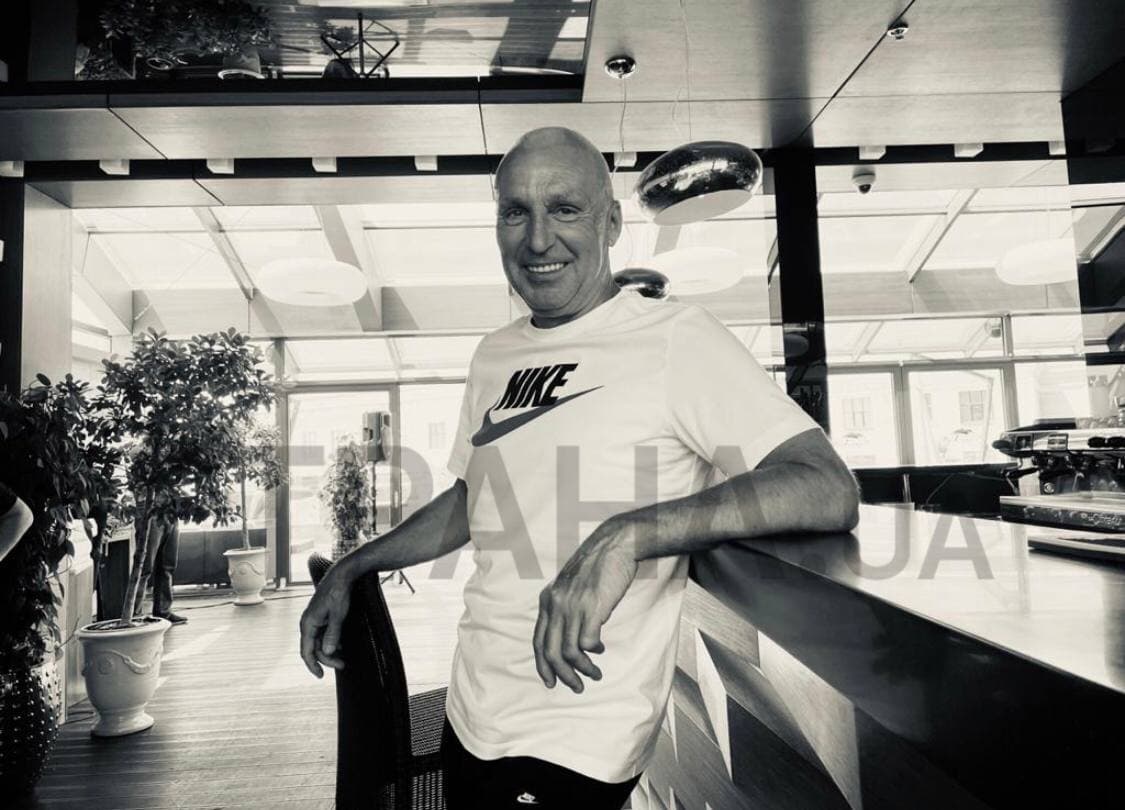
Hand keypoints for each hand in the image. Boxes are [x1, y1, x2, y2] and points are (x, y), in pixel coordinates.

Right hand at [299, 565, 352, 677]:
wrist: (342, 575)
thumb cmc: (339, 593)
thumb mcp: (338, 616)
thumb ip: (333, 635)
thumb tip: (328, 652)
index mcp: (308, 623)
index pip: (306, 651)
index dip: (312, 665)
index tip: (320, 676)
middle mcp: (308, 622)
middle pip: (314, 648)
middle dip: (326, 658)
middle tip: (342, 665)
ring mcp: (315, 619)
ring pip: (319, 642)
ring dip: (329, 651)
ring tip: (343, 657)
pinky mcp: (322, 616)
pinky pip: (323, 634)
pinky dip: (331, 642)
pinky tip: (340, 645)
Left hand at [533, 518, 637, 692]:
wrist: (615, 544)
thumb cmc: (597, 566)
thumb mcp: (570, 585)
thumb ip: (564, 607)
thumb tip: (568, 636)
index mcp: (547, 600)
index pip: (538, 642)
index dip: (543, 666)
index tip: (551, 682)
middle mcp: (555, 605)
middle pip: (551, 652)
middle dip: (563, 676)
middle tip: (577, 687)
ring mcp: (573, 606)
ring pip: (570, 653)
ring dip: (583, 669)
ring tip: (595, 674)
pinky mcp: (592, 608)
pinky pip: (587, 643)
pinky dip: (593, 651)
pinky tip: (601, 648)